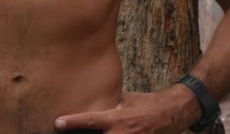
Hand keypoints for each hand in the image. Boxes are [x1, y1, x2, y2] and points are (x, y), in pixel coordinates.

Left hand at [54, 87, 200, 133]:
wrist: (172, 114)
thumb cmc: (147, 104)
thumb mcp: (125, 99)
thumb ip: (109, 103)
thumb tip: (94, 100)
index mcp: (116, 118)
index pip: (90, 120)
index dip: (72, 122)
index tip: (58, 122)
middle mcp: (121, 133)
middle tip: (65, 131)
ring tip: (92, 130)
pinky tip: (108, 133)